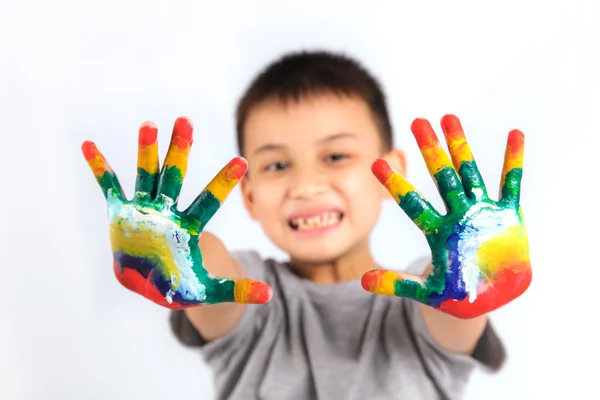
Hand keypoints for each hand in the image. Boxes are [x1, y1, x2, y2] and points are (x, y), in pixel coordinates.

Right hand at [82, 117, 271, 308]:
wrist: (155, 283)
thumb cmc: (184, 284)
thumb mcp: (211, 290)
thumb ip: (237, 290)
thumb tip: (269, 296)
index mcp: (189, 228)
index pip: (209, 201)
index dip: (224, 182)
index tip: (241, 162)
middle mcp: (168, 213)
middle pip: (175, 176)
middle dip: (179, 150)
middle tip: (185, 122)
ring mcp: (145, 210)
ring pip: (146, 175)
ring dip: (146, 151)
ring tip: (149, 125)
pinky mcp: (123, 213)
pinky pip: (110, 187)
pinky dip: (100, 168)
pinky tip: (89, 145)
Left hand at [362, 114, 530, 318]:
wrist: (490, 299)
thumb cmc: (456, 295)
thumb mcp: (426, 291)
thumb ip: (397, 284)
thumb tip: (363, 282)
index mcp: (437, 232)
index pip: (412, 203)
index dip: (396, 184)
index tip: (376, 163)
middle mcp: (457, 215)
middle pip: (441, 176)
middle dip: (431, 150)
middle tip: (418, 122)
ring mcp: (481, 213)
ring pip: (469, 172)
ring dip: (461, 146)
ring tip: (450, 118)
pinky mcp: (506, 215)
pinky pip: (511, 184)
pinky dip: (513, 161)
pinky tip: (515, 134)